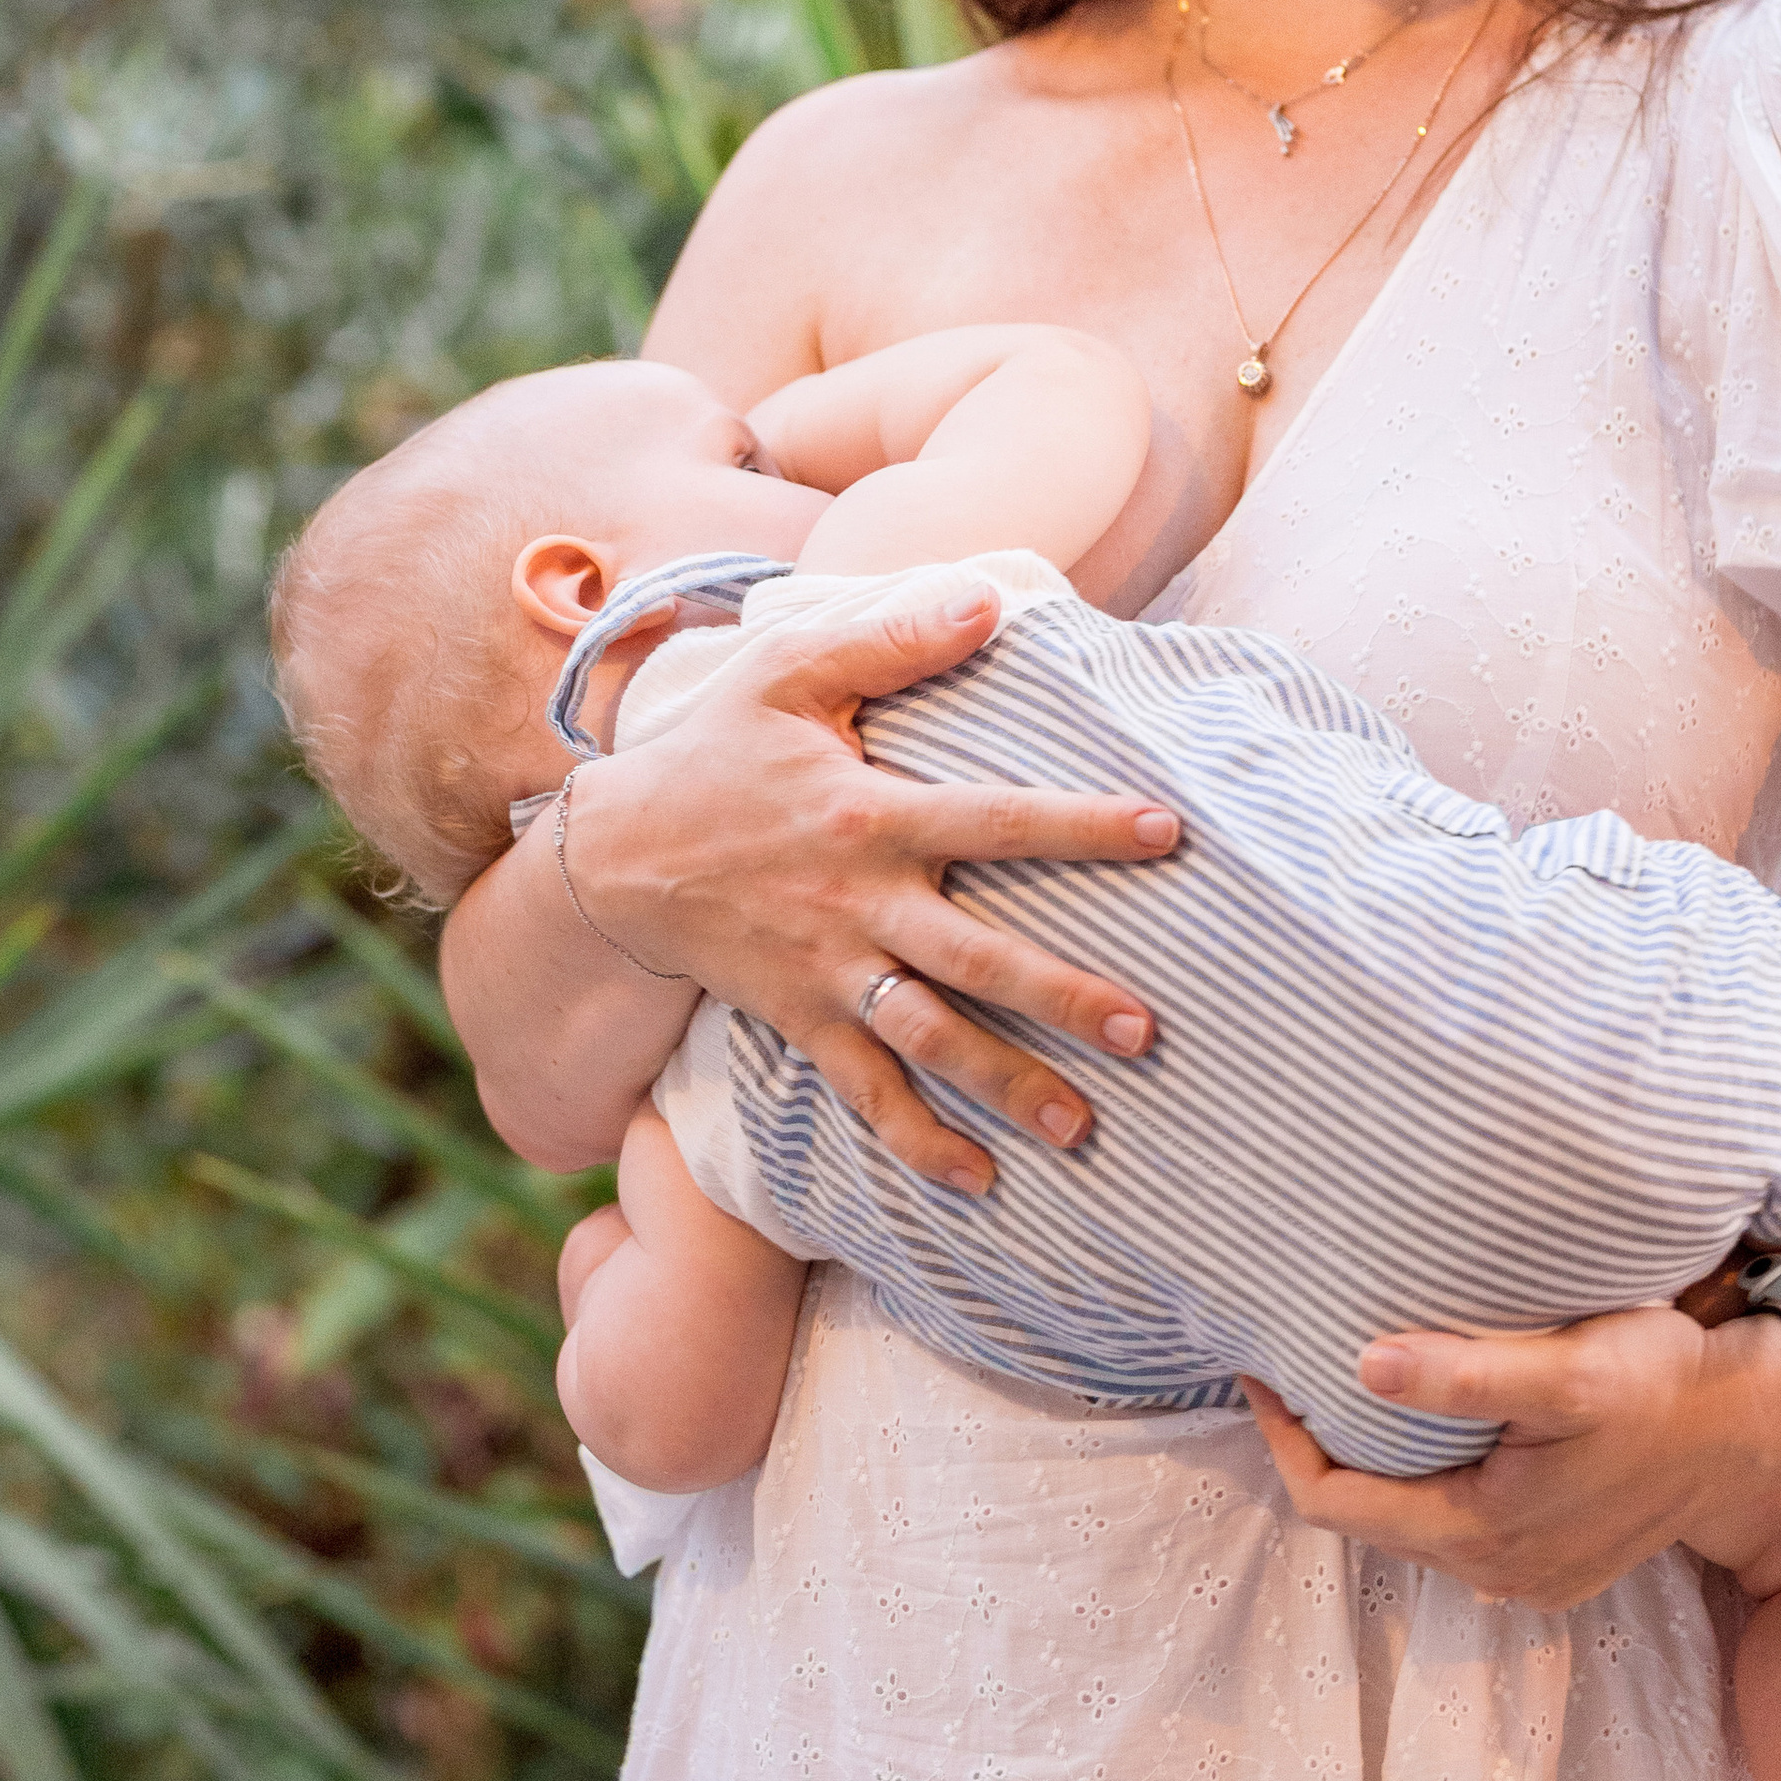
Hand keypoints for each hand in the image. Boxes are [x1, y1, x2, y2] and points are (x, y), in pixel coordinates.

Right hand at [561, 569, 1178, 1191]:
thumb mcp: (789, 672)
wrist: (614, 857)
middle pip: (977, 959)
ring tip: (1079, 1126)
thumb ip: (893, 638)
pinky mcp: (800, 1020)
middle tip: (1145, 1031)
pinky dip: (917, 1141)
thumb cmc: (716, 751)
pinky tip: (977, 1184)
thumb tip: (990, 597)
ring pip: (929, 1040)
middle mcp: (858, 904)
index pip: (996, 819)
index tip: (1166, 832)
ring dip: (1005, 1085)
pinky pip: (863, 1092)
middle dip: (1063, 997)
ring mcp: (829, 973)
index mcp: (870, 815)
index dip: (1082, 826)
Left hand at [1240, 1305, 1780, 1606]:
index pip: (1335, 1503)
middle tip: (1295, 1368)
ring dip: (1377, 1463)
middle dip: (1322, 1448)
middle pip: (1367, 1516)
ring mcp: (1528, 1575)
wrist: (1755, 1426)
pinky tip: (1429, 1422)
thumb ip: (1465, 1375)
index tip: (1263, 1370)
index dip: (1286, 1439)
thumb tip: (1364, 1366)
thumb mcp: (1566, 1370)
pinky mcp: (1556, 1562)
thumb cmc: (1662, 1383)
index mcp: (1482, 1532)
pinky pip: (1457, 1525)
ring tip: (1349, 1386)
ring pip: (1411, 1521)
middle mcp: (1496, 1572)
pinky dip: (1426, 1477)